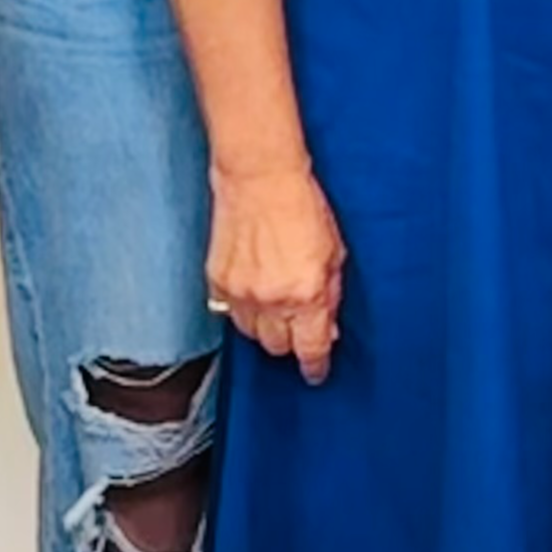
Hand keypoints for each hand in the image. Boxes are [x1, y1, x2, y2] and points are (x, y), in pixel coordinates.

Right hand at [210, 163, 345, 385]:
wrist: (260, 178)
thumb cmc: (303, 206)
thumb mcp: (334, 252)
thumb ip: (331, 294)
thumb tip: (328, 327)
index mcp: (307, 294)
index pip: (310, 348)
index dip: (315, 366)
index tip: (316, 373)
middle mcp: (272, 300)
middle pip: (278, 347)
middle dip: (290, 341)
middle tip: (298, 325)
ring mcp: (240, 293)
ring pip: (251, 334)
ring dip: (265, 327)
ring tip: (275, 304)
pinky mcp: (217, 281)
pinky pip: (228, 313)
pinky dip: (242, 310)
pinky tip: (252, 293)